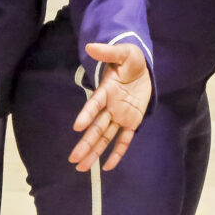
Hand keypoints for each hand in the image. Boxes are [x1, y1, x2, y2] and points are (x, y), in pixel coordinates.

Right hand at [69, 42, 150, 171]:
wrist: (142, 68)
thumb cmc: (130, 60)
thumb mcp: (124, 53)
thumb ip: (109, 52)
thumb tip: (90, 47)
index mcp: (106, 91)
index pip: (95, 104)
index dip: (87, 114)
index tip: (77, 126)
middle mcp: (110, 107)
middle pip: (97, 128)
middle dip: (86, 143)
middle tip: (73, 158)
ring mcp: (120, 116)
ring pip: (106, 137)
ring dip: (94, 151)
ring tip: (81, 167)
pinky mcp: (132, 121)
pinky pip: (124, 139)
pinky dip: (118, 152)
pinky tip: (108, 166)